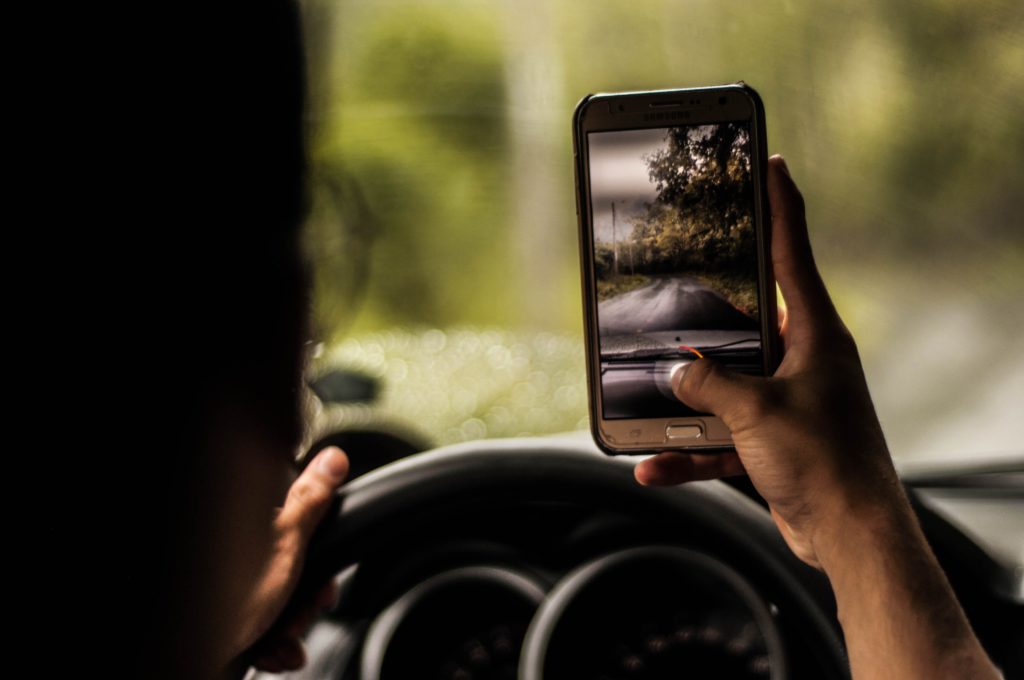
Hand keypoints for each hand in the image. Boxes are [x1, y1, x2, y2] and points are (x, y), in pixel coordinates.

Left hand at [230, 446, 349, 672]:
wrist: (192, 651)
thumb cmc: (226, 600)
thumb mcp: (284, 544)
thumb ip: (310, 502)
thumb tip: (332, 460)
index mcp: (244, 519)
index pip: (295, 528)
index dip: (318, 556)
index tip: (322, 581)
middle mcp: (228, 546)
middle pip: (286, 567)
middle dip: (302, 597)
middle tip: (300, 614)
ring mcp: (221, 581)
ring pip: (272, 599)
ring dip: (288, 624)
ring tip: (282, 641)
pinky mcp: (219, 612)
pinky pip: (253, 621)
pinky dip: (268, 638)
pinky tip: (271, 650)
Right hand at [634, 155, 905, 569]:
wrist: (851, 535)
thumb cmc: (824, 462)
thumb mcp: (757, 412)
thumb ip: (709, 385)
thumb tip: (674, 373)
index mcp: (813, 334)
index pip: (792, 252)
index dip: (780, 204)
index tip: (769, 164)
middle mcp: (802, 359)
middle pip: (747, 317)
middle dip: (706, 311)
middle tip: (673, 284)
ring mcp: (787, 399)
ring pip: (725, 382)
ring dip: (686, 398)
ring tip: (645, 395)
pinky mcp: (773, 438)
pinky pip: (721, 435)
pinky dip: (689, 451)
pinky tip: (653, 466)